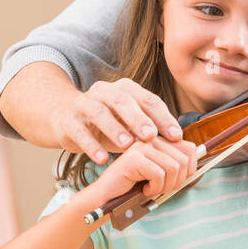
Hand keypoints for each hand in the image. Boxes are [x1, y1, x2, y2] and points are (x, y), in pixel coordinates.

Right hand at [51, 77, 183, 163]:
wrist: (65, 118)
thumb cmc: (108, 123)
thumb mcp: (130, 123)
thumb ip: (151, 130)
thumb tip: (183, 145)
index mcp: (126, 89)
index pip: (148, 99)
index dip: (163, 117)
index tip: (176, 136)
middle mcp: (105, 91)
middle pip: (123, 100)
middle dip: (138, 118)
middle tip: (151, 136)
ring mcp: (84, 103)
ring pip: (99, 112)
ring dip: (115, 129)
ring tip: (127, 146)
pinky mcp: (68, 120)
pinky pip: (79, 131)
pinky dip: (91, 145)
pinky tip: (102, 159)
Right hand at [89, 134, 198, 207]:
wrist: (107, 198)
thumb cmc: (134, 188)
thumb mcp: (161, 176)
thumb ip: (177, 166)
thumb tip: (198, 164)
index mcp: (159, 141)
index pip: (190, 148)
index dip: (190, 168)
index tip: (177, 180)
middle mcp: (151, 139)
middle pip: (183, 159)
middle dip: (177, 181)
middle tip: (162, 188)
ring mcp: (141, 146)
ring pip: (173, 167)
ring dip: (165, 186)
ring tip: (151, 188)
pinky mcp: (133, 157)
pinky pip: (159, 174)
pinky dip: (154, 188)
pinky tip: (143, 189)